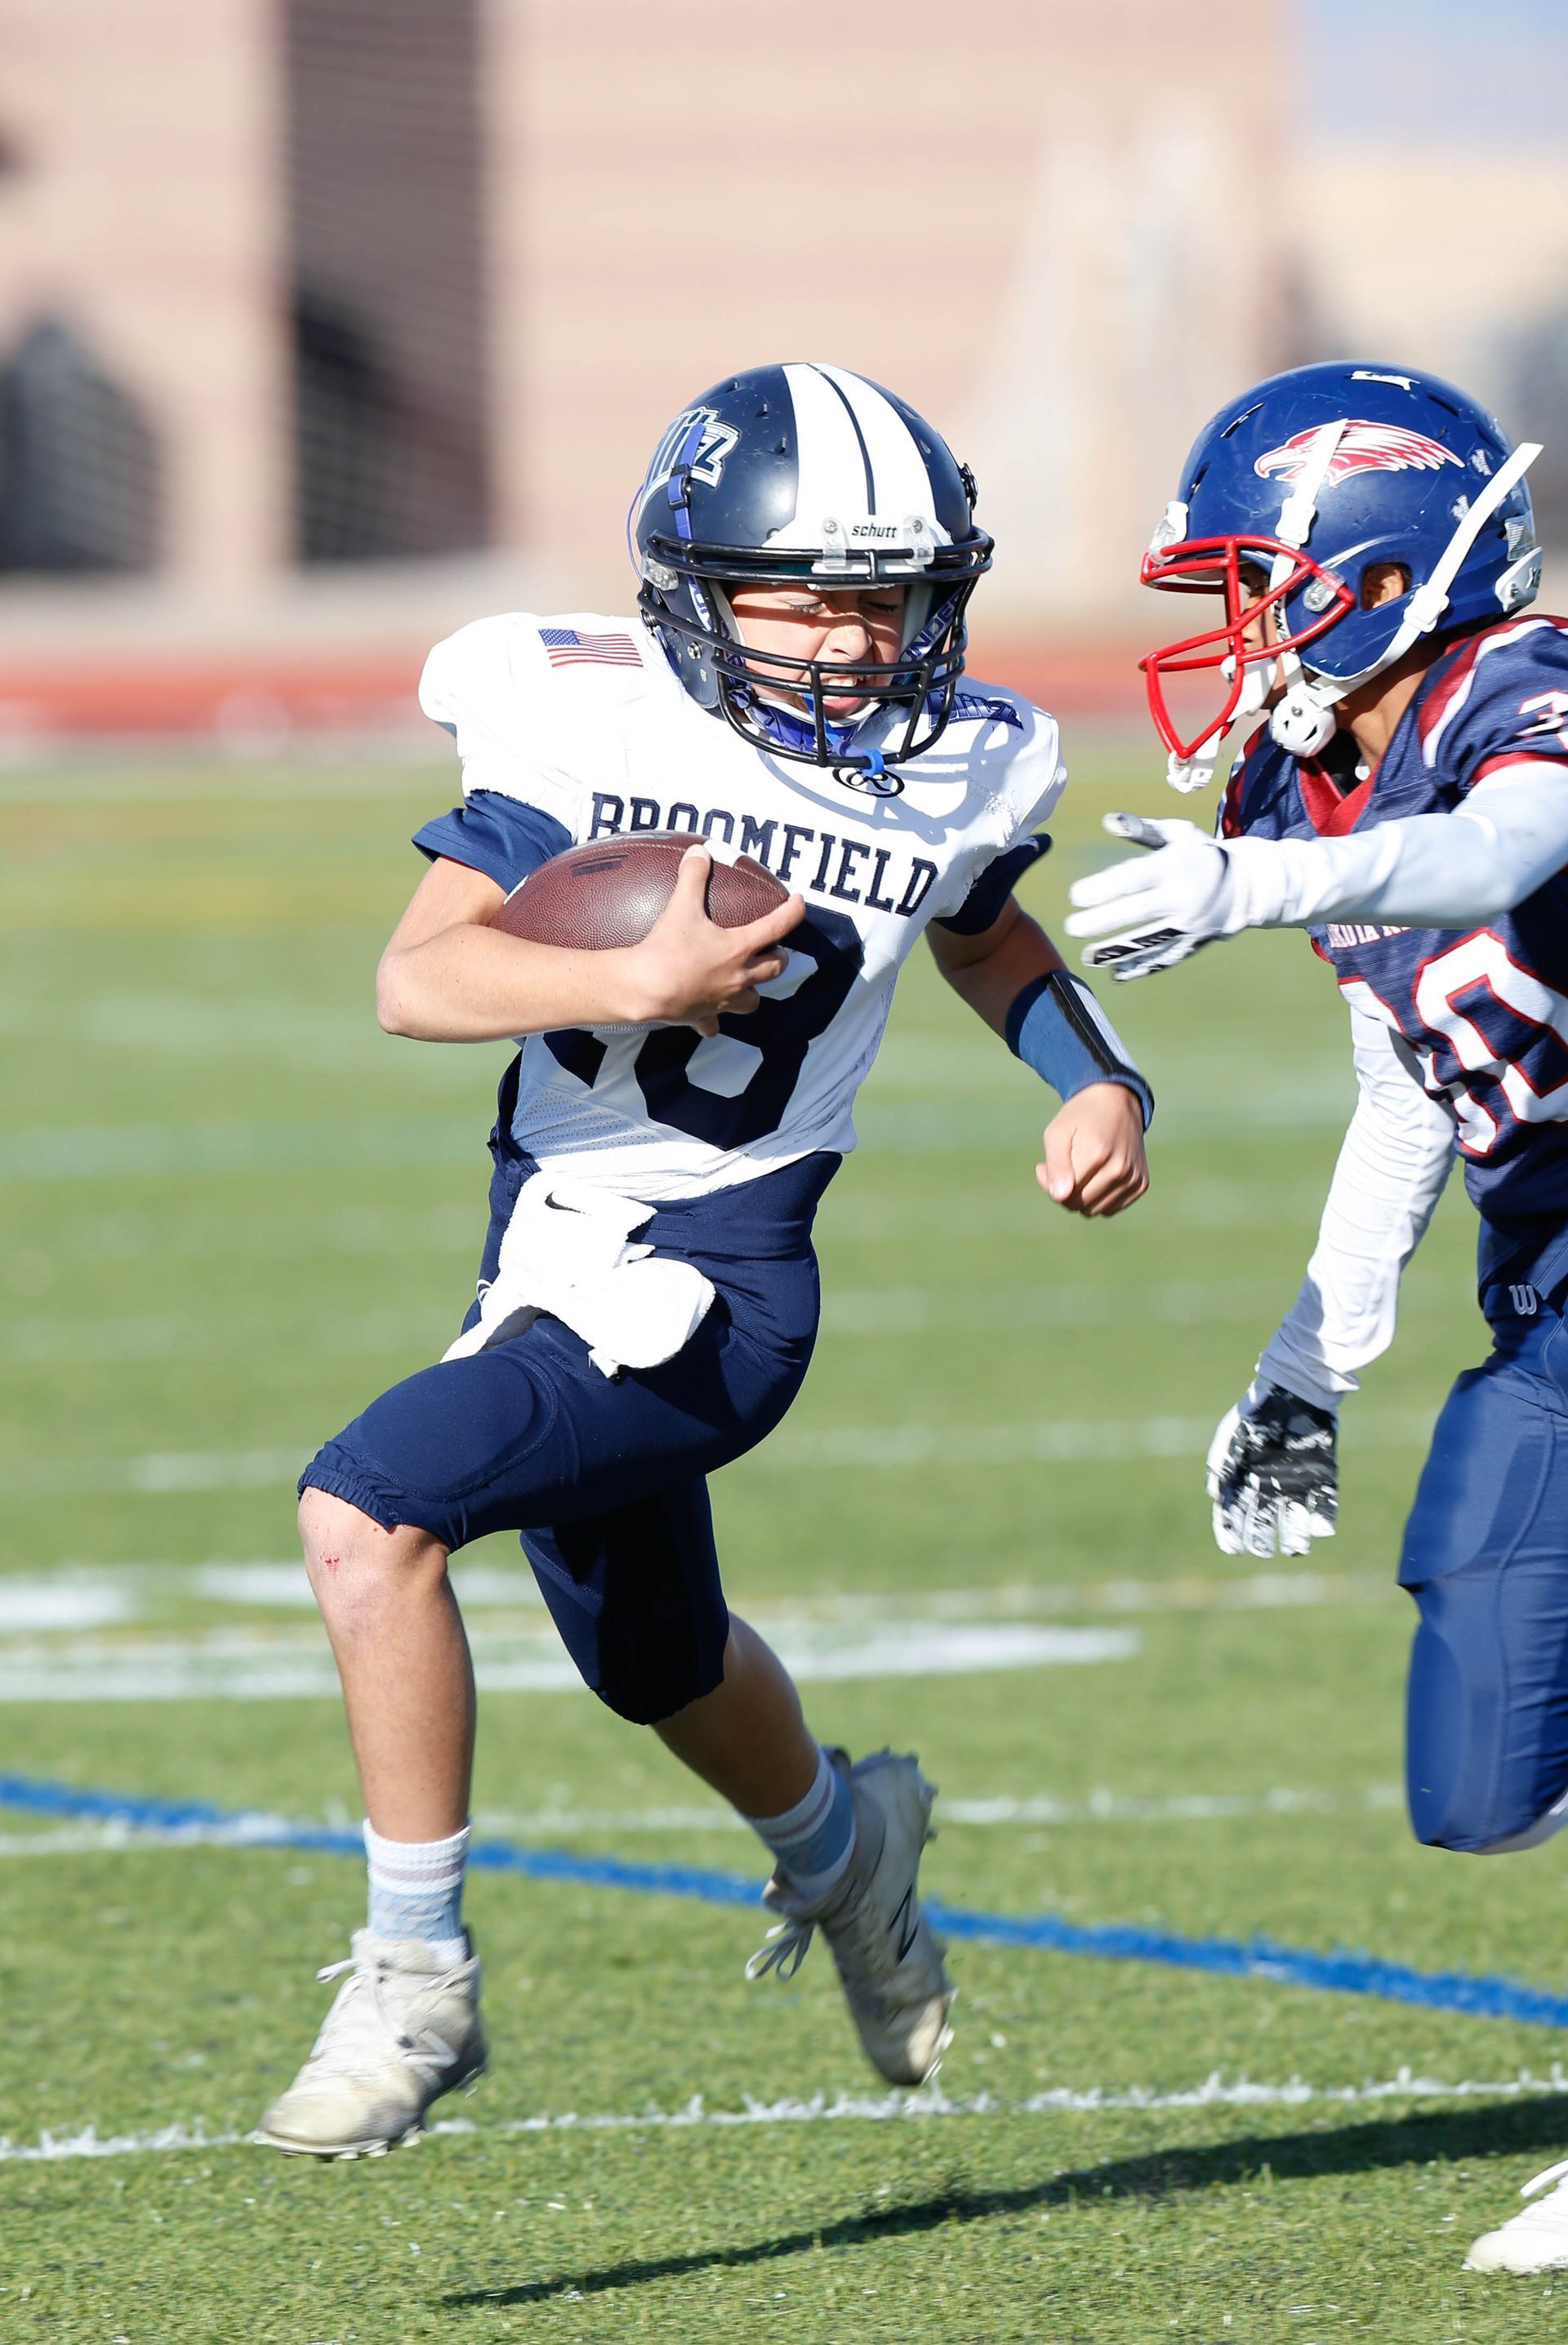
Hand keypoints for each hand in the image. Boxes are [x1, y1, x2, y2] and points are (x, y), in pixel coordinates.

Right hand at [626, 847, 805, 1034]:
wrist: (645, 988)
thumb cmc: (667, 948)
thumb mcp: (681, 905)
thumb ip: (693, 876)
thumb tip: (699, 851)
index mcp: (740, 948)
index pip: (778, 927)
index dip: (793, 912)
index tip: (799, 902)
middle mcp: (739, 977)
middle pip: (775, 968)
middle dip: (779, 957)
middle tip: (775, 947)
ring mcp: (723, 1000)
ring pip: (753, 1001)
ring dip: (755, 990)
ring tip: (748, 981)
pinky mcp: (703, 1017)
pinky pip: (714, 1024)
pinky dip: (713, 1020)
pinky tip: (708, 1016)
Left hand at [1038, 1082, 1148, 1216]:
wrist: (1116, 1101)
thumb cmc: (1080, 1117)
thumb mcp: (1057, 1133)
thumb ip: (1055, 1166)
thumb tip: (1060, 1197)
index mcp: (1097, 1154)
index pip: (1065, 1196)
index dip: (1049, 1184)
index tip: (1044, 1165)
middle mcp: (1120, 1168)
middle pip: (1080, 1205)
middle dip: (1064, 1192)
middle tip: (1062, 1167)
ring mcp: (1133, 1178)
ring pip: (1095, 1210)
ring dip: (1082, 1196)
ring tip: (1080, 1170)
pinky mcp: (1141, 1183)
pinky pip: (1111, 1208)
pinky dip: (1099, 1197)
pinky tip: (1097, 1175)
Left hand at [1064, 812, 1236, 979]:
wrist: (1245, 886)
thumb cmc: (1200, 853)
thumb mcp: (1177, 833)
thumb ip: (1143, 829)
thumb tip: (1109, 821)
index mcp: (1174, 866)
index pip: (1134, 878)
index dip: (1103, 888)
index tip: (1076, 895)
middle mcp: (1182, 897)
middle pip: (1136, 912)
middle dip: (1101, 922)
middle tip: (1071, 927)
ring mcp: (1188, 925)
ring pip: (1148, 941)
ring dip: (1116, 952)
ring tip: (1089, 957)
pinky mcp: (1192, 943)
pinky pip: (1163, 958)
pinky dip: (1140, 967)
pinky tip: (1116, 973)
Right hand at [1206, 1381, 1337, 1556]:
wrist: (1295, 1390)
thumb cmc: (1258, 1412)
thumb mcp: (1232, 1435)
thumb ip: (1220, 1463)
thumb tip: (1214, 1496)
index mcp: (1245, 1478)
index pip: (1233, 1513)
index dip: (1230, 1532)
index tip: (1233, 1548)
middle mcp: (1270, 1486)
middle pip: (1262, 1522)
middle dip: (1259, 1539)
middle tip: (1261, 1549)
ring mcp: (1297, 1484)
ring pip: (1294, 1519)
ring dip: (1294, 1536)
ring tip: (1294, 1548)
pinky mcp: (1322, 1478)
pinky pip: (1324, 1504)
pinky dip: (1323, 1519)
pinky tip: (1319, 1529)